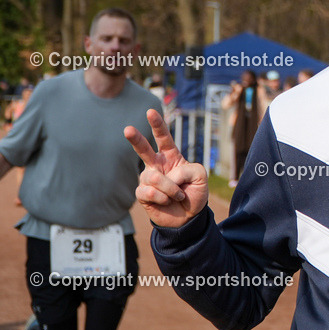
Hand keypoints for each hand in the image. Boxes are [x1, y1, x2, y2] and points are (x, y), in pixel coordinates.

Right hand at [124, 109, 208, 227]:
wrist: (189, 217)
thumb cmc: (194, 193)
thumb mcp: (200, 176)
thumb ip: (187, 169)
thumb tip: (167, 176)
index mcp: (171, 157)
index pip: (164, 138)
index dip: (158, 125)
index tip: (151, 111)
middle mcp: (157, 165)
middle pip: (144, 149)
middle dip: (136, 139)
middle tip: (127, 129)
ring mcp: (148, 179)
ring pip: (153, 177)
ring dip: (169, 188)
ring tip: (177, 195)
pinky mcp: (142, 194)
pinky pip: (148, 191)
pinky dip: (162, 197)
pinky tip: (167, 201)